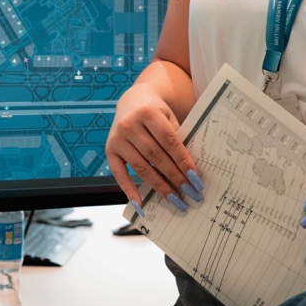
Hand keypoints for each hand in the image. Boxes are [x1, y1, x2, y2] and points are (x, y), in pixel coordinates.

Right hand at [106, 82, 202, 212]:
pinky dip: (129, 191)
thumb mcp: (169, 117)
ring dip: (159, 186)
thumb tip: (190, 172)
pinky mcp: (109, 150)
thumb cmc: (157, 112)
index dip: (183, 161)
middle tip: (190, 193)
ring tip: (174, 199)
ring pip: (141, 167)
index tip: (196, 179)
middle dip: (175, 177)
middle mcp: (129, 125)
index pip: (169, 141)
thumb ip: (177, 139)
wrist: (133, 101)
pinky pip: (119, 174)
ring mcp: (117, 138)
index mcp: (148, 113)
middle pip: (156, 156)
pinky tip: (141, 205)